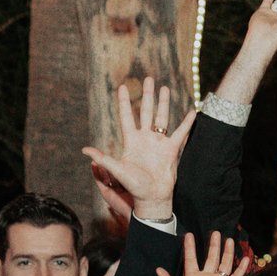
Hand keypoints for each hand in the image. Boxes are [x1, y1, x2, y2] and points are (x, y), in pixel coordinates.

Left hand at [82, 77, 193, 218]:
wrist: (152, 197)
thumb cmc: (134, 185)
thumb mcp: (117, 170)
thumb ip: (103, 158)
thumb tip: (84, 150)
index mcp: (131, 141)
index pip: (126, 116)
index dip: (124, 102)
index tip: (122, 86)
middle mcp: (145, 138)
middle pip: (145, 111)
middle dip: (147, 95)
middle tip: (149, 79)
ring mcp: (158, 143)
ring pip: (161, 118)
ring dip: (163, 103)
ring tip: (165, 88)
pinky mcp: (171, 149)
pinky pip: (180, 133)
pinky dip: (186, 123)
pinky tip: (192, 111)